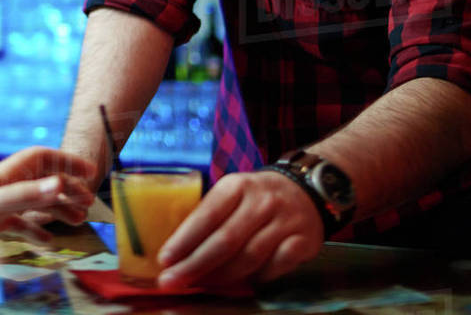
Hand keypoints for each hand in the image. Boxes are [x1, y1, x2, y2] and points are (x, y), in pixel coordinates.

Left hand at [0, 146, 95, 276]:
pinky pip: (19, 225)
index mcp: (1, 175)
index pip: (40, 158)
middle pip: (42, 181)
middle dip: (68, 189)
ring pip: (34, 203)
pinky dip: (36, 232)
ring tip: (77, 222)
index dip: (65, 161)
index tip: (90, 172)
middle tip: (88, 204)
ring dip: (57, 210)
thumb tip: (59, 185)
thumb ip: (20, 196)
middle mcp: (1, 188)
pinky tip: (47, 242)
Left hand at [156, 170, 323, 287]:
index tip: (165, 260)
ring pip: (249, 258)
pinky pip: (275, 268)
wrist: (306, 189)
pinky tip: (241, 284)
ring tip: (200, 285)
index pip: (206, 216)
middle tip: (173, 281)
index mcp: (237, 186)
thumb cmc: (257, 197)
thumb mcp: (232, 192)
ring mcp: (285, 221)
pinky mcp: (304, 241)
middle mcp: (262, 201)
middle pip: (225, 241)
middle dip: (195, 265)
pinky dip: (257, 279)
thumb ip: (209, 215)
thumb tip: (176, 250)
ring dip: (221, 277)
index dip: (184, 240)